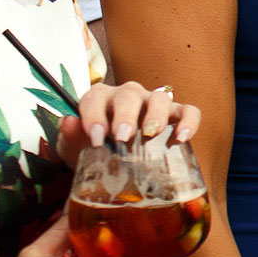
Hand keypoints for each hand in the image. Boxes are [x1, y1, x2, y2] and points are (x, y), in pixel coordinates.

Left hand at [53, 80, 199, 166]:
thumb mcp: (75, 146)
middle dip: (126, 115)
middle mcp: (128, 96)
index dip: (95, 115)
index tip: (96, 137)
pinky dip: (188, 122)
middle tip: (123, 136)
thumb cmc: (94, 149)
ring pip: (159, 98)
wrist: (112, 161)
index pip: (96, 97)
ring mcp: (153, 104)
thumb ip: (71, 135)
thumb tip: (69, 122)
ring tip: (151, 134)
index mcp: (101, 99)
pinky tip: (181, 138)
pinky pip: (189, 111)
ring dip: (155, 115)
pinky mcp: (176, 115)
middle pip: (129, 95)